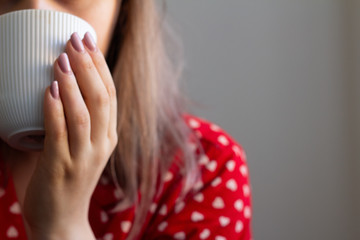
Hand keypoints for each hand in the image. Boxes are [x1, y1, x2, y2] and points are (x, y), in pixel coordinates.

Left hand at [22, 32, 117, 238]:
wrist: (62, 221)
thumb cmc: (68, 179)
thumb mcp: (81, 147)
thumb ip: (75, 121)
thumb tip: (55, 87)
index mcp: (108, 136)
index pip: (111, 94)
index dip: (101, 66)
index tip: (89, 41)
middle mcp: (102, 144)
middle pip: (102, 98)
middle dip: (90, 66)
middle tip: (76, 39)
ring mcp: (84, 156)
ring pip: (85, 113)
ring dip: (74, 83)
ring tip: (62, 57)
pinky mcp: (63, 167)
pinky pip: (61, 132)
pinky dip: (56, 109)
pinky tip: (49, 89)